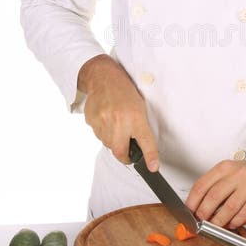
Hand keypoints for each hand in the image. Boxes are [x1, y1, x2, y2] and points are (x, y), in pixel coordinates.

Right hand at [77, 54, 158, 170]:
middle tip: (128, 152)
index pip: (145, 141)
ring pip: (108, 144)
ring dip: (113, 140)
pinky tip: (106, 118)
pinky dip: (103, 131)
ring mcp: (103, 121)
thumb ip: (139, 127)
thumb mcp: (139, 106)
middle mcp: (120, 120)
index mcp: (136, 116)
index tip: (153, 167)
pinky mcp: (92, 121)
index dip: (150, 157)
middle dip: (124, 155)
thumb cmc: (124, 91)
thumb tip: (139, 148)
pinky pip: (98, 135)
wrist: (102, 77)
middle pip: (120, 152)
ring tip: (115, 123)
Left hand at [186, 137, 245, 228]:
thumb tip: (197, 204)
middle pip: (214, 196)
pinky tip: (232, 223)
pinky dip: (235, 221)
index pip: (202, 184)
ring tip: (215, 226)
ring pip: (229, 208)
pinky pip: (244, 213)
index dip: (193, 200)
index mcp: (225, 168)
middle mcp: (237, 175)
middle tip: (200, 221)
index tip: (189, 211)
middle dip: (204, 212)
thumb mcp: (228, 170)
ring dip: (219, 220)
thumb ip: (213, 184)